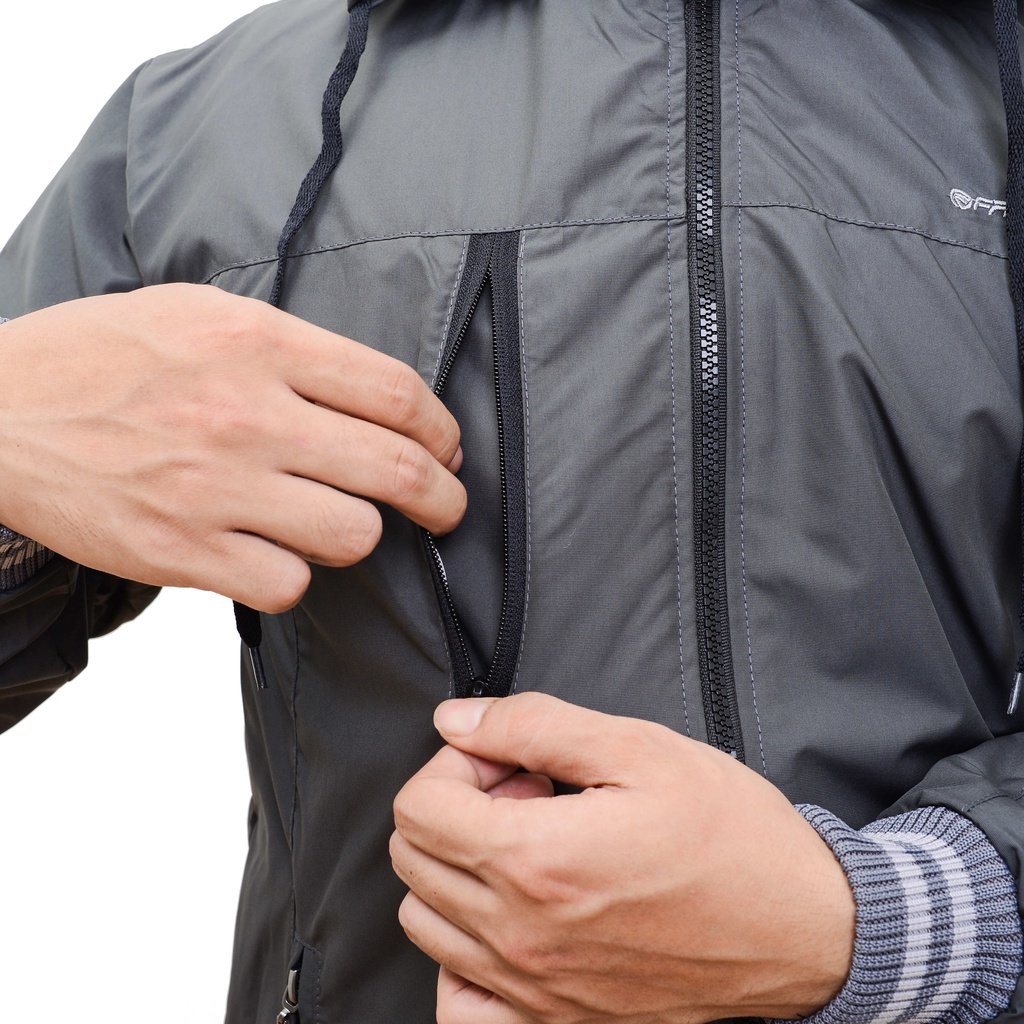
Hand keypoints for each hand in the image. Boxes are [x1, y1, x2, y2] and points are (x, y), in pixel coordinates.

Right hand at [0, 284, 464, 610]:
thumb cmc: (97, 358)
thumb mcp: (197, 313)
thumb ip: (286, 348)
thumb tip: (368, 392)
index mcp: (257, 342)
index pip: (396, 392)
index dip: (442, 429)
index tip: (449, 449)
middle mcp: (247, 414)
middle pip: (396, 468)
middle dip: (444, 498)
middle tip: (448, 507)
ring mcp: (215, 487)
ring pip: (353, 535)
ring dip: (361, 536)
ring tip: (340, 525)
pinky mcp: (183, 551)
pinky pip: (288, 584)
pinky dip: (293, 577)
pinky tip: (273, 555)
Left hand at [391, 693, 854, 1023]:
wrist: (805, 929)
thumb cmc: (732, 836)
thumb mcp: (639, 749)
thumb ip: (533, 726)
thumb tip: (458, 720)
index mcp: (536, 860)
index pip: (418, 807)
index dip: (455, 765)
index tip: (507, 760)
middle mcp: (521, 934)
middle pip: (412, 859)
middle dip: (455, 808)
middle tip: (522, 794)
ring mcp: (535, 989)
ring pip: (426, 923)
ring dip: (458, 870)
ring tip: (526, 847)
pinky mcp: (558, 1022)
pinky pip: (461, 1001)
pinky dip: (463, 954)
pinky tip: (511, 917)